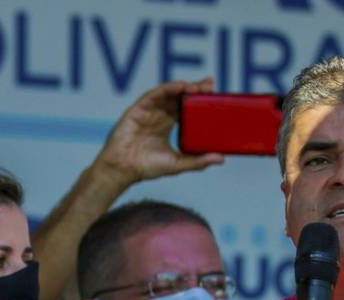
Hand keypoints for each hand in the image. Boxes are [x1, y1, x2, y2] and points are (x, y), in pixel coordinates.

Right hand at [94, 78, 224, 187]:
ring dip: (183, 87)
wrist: (122, 170)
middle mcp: (158, 115)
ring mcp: (148, 111)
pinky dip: (167, 88)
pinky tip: (180, 86)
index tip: (215, 94)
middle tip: (210, 85)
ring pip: (168, 93)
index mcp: (167, 125)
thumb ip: (198, 161)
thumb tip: (221, 159)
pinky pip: (154, 94)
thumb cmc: (145, 168)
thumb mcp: (177, 164)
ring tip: (198, 86)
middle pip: (179, 97)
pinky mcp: (138, 109)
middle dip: (195, 90)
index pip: (186, 108)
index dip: (199, 100)